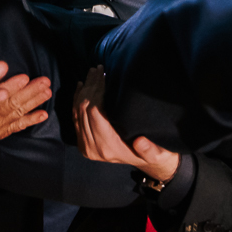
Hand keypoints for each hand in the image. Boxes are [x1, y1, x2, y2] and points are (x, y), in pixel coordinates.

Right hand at [0, 72, 49, 159]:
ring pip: (16, 113)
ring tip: (46, 92)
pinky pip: (17, 127)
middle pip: (10, 103)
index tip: (23, 76)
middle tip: (43, 82)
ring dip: (33, 102)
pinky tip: (43, 115)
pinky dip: (30, 120)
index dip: (9, 86)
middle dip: (28, 92)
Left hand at [72, 66, 179, 182]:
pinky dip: (76, 99)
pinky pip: (74, 116)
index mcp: (107, 148)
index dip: (97, 91)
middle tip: (99, 69)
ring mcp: (84, 144)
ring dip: (84, 90)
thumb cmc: (152, 153)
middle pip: (83, 109)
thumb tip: (140, 142)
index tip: (105, 75)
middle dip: (91, 86)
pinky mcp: (81, 141)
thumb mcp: (157, 153)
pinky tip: (81, 85)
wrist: (145, 163)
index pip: (95, 113)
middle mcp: (92, 147)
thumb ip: (150, 150)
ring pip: (76, 111)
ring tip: (92, 72)